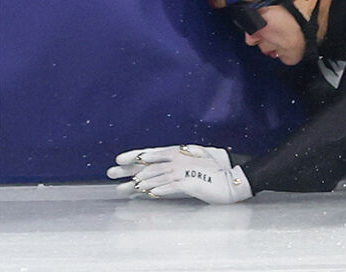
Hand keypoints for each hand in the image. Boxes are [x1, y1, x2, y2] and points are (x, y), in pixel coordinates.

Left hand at [107, 144, 251, 203]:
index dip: (135, 155)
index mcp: (181, 152)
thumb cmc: (217, 172)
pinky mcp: (191, 183)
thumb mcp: (195, 164)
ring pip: (157, 175)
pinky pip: (172, 186)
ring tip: (124, 188)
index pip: (153, 152)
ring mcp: (186, 171)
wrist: (235, 180)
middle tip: (111, 173)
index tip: (119, 159)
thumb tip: (158, 173)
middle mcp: (180, 159)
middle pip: (150, 164)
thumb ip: (178, 165)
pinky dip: (159, 189)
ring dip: (140, 182)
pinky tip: (147, 193)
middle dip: (129, 169)